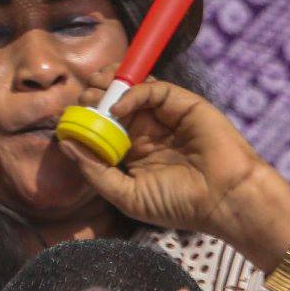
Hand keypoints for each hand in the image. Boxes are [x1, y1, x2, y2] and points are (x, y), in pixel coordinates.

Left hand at [59, 72, 289, 268]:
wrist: (224, 200)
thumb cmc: (179, 205)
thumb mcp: (127, 195)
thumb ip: (96, 171)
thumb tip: (66, 145)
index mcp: (135, 154)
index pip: (104, 129)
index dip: (86, 120)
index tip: (67, 118)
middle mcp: (148, 132)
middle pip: (113, 105)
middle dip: (93, 98)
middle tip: (78, 98)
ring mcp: (165, 117)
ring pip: (131, 90)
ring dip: (108, 86)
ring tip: (91, 89)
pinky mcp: (182, 104)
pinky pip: (152, 89)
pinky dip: (132, 93)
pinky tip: (118, 107)